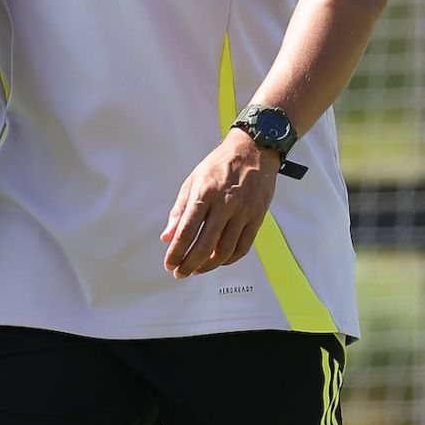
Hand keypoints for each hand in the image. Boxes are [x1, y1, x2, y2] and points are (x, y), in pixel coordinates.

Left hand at [160, 132, 278, 277]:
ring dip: (209, 266)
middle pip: (205, 245)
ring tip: (197, 269)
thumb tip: (167, 237)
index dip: (176, 252)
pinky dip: (230, 259)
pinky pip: (243, 246)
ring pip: (225, 250)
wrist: (253, 150)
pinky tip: (219, 261)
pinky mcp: (258, 217)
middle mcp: (225, 204)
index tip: (169, 264)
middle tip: (180, 273)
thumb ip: (179, 210)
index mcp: (204, 194)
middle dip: (189, 264)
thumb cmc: (219, 165)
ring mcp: (243, 212)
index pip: (186, 231)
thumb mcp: (193, 181)